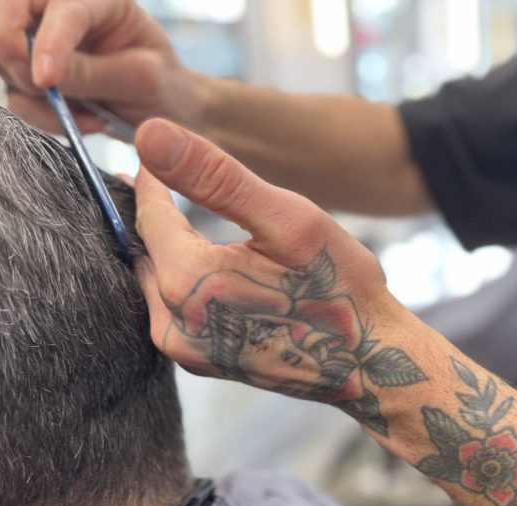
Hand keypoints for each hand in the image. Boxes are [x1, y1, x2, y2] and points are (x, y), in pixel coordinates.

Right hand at [0, 0, 201, 132]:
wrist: (161, 105)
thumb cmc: (160, 83)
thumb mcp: (140, 79)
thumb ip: (93, 73)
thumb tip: (43, 77)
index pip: (61, 7)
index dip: (48, 41)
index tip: (46, 79)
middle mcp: (56, 5)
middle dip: (9, 48)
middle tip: (43, 85)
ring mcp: (34, 34)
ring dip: (23, 85)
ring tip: (76, 109)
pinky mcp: (25, 67)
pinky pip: (7, 88)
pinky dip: (34, 111)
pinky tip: (74, 117)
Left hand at [133, 120, 426, 435]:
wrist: (370, 361)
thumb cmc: (340, 289)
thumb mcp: (288, 220)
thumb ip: (215, 177)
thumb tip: (148, 133)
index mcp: (187, 282)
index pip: (148, 213)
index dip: (154, 178)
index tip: (158, 153)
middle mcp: (171, 324)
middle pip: (146, 249)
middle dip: (157, 215)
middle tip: (167, 182)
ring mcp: (184, 350)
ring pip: (158, 279)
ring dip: (169, 249)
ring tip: (190, 221)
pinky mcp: (199, 362)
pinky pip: (174, 308)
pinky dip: (186, 281)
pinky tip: (218, 268)